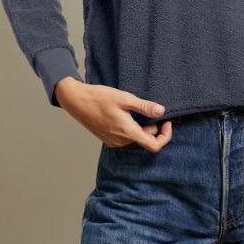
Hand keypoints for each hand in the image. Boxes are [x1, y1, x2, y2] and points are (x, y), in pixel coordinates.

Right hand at [54, 78, 171, 151]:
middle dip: (153, 127)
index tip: (167, 122)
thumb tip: (162, 111)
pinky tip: (126, 114)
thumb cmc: (99, 98)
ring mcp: (113, 141)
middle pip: (146, 140)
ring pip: (136, 138)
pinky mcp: (108, 138)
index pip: (154, 145)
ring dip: (142, 127)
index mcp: (128, 133)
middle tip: (152, 110)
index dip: (165, 135)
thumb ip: (144, 107)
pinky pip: (126, 137)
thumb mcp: (125, 98)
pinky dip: (132, 128)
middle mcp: (121, 141)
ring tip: (137, 110)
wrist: (76, 101)